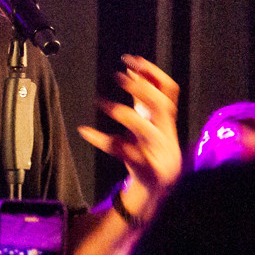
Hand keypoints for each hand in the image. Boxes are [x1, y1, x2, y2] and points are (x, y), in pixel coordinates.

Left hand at [77, 55, 181, 219]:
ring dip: (125, 114)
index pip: (170, 91)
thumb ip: (141, 100)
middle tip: (118, 77)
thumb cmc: (149, 155)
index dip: (153, 74)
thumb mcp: (147, 125)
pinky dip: (103, 141)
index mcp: (167, 123)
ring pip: (146, 131)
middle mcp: (166, 135)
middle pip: (161, 107)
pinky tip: (85, 131)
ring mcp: (158, 154)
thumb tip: (131, 68)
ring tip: (102, 103)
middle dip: (142, 89)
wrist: (156, 195)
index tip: (132, 60)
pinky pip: (124, 154)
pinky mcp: (146, 171)